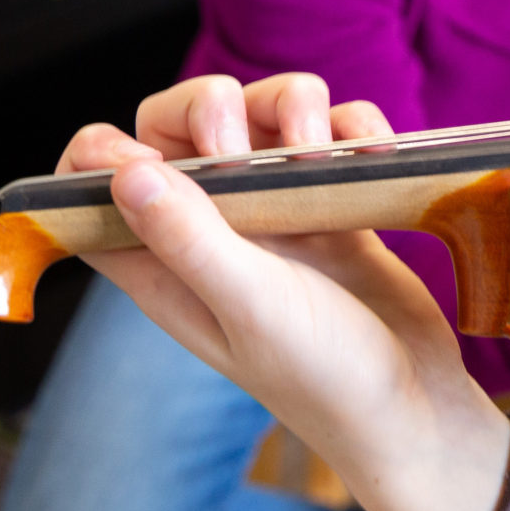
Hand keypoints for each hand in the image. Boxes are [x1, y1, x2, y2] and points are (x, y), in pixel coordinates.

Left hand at [65, 76, 509, 510]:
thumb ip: (189, 238)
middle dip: (212, 107)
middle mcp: (212, 228)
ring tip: (321, 155)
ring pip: (260, 113)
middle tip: (244, 146)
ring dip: (292, 108)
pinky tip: (369, 158)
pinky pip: (332, 130)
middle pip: (178, 125)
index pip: (91, 189)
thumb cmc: (325, 377)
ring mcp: (276, 210)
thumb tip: (122, 170)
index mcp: (164, 263)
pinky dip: (352, 126)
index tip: (147, 154)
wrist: (418, 403)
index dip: (102, 154)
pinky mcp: (333, 201)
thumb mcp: (250, 308)